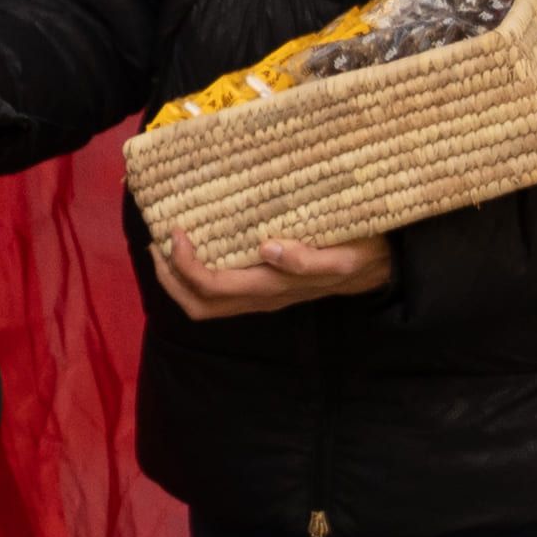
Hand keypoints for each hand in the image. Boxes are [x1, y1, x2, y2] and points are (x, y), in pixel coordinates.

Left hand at [152, 229, 389, 319]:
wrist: (378, 268)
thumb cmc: (360, 254)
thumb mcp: (343, 254)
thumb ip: (307, 257)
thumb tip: (268, 248)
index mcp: (271, 288)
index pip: (212, 287)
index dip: (185, 265)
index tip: (176, 231)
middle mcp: (259, 298)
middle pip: (197, 304)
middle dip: (169, 277)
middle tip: (158, 242)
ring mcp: (258, 298)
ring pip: (204, 305)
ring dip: (177, 279)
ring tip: (166, 247)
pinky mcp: (261, 289)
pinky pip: (218, 294)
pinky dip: (195, 276)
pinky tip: (196, 249)